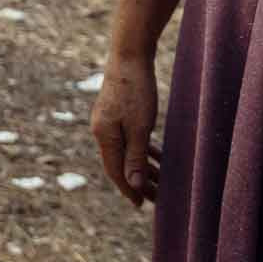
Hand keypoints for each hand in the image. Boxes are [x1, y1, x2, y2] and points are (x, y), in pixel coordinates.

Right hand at [89, 53, 160, 209]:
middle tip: (156, 197)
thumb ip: (136, 157)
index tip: (141, 204)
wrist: (129, 56)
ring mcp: (107, 120)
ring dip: (142, 167)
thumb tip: (133, 185)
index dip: (129, 189)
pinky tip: (155, 154)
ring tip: (160, 179)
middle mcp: (101, 130)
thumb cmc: (135, 91)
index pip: (115, 171)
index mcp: (104, 135)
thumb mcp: (139, 128)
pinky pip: (127, 139)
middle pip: (119, 163)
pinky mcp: (115, 112)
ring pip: (125, 151)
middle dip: (138, 181)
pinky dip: (141, 150)